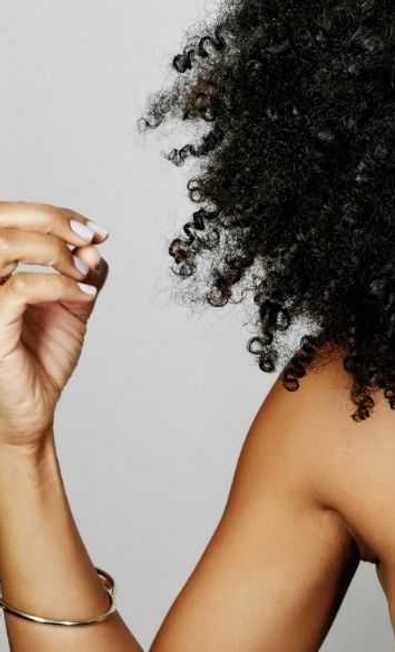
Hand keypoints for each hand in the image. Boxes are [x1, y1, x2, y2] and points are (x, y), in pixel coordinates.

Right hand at [0, 202, 109, 450]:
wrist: (32, 406)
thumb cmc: (42, 356)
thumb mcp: (71, 306)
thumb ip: (81, 274)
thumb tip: (92, 246)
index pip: (10, 218)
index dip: (54, 214)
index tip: (95, 231)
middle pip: (2, 220)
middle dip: (53, 220)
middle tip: (92, 237)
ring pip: (6, 246)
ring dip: (55, 250)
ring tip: (86, 271)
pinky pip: (20, 288)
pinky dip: (61, 284)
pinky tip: (86, 295)